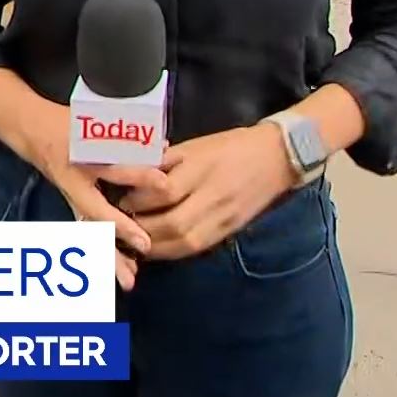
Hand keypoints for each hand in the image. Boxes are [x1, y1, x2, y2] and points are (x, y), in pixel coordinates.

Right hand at [16, 102, 167, 290]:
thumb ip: (127, 138)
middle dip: (121, 230)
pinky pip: (90, 236)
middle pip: (97, 212)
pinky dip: (106, 256)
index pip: (113, 167)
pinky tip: (125, 272)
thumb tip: (166, 150)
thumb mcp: (95, 123)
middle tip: (146, 246)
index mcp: (82, 156)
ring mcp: (74, 199)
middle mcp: (75, 183)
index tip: (164, 184)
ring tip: (130, 280)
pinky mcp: (77, 209)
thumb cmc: (71, 125)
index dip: (138, 175)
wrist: (34, 133)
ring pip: (92, 232)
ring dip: (110, 257)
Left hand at [123, 124, 296, 261]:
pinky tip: (157, 247)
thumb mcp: (194, 145)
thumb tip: (131, 175)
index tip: (120, 200)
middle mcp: (212, 195)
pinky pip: (196, 248)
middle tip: (121, 226)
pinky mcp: (228, 231)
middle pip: (171, 223)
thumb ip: (164, 162)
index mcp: (202, 167)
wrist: (276, 157)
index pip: (164, 192)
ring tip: (134, 241)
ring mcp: (222, 217)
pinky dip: (172, 251)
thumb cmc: (230, 145)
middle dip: (141, 228)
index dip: (138, 201)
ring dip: (154, 246)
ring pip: (183, 242)